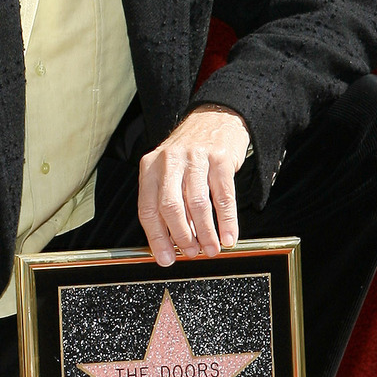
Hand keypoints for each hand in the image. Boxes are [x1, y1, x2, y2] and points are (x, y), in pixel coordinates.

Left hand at [137, 105, 251, 266]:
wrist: (214, 118)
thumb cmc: (189, 152)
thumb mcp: (168, 170)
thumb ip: (166, 201)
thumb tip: (172, 241)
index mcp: (150, 167)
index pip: (147, 209)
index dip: (156, 238)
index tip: (166, 258)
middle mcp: (169, 161)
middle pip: (170, 207)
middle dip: (181, 236)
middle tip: (192, 253)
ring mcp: (195, 158)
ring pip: (197, 203)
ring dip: (205, 233)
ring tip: (211, 249)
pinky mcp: (220, 158)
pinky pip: (224, 196)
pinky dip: (227, 221)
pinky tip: (228, 236)